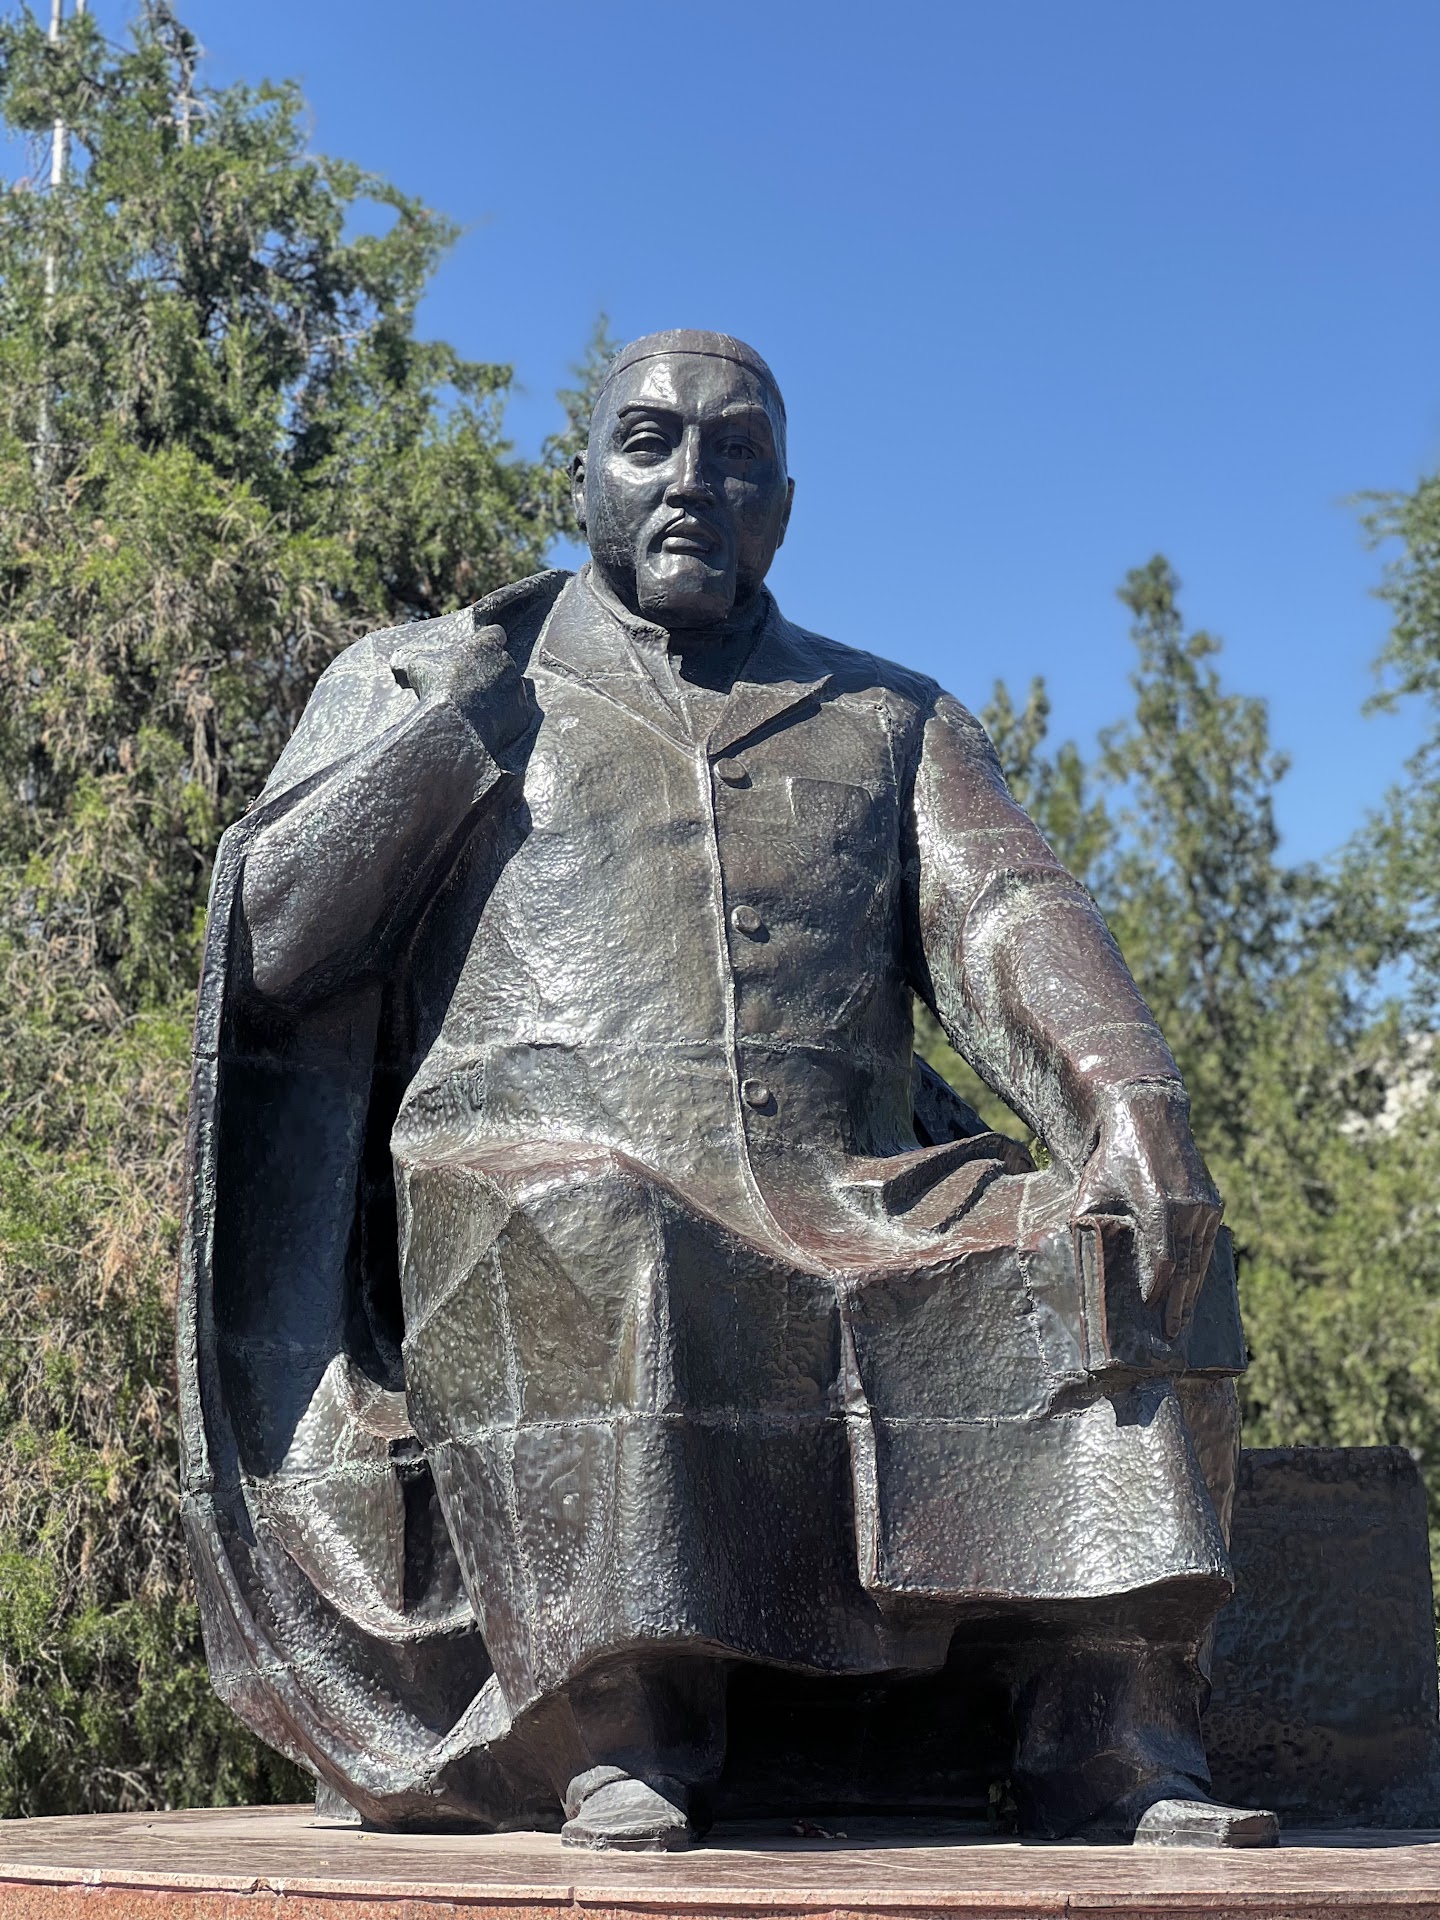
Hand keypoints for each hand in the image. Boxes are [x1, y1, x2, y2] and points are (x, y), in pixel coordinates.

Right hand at [391, 622, 531, 759]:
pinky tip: (489, 726)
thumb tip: (397, 661)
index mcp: (487, 643)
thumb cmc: (436, 688)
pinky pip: (517, 714)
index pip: (495, 634)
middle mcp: (507, 662)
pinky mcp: (522, 713)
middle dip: (490, 673)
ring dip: (499, 696)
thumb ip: (413, 659)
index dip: (488, 643)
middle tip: (471, 688)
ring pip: (511, 689)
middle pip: (503, 664)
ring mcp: (518, 688)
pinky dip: (506, 719)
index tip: (478, 653)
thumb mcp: (417, 665)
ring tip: (477, 711)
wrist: (454, 724)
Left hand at [1070, 1082, 1220, 1340]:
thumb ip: (1091, 1225)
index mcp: (1159, 1205)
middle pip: (1188, 1265)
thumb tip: (1084, 1264)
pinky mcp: (1212, 1201)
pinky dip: (1200, 1266)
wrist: (1146, 1116)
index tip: (1152, 1314)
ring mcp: (1205, 1203)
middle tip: (1174, 1336)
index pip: (1164, 1259)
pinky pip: (1206, 1242)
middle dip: (1180, 1303)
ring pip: (1201, 1257)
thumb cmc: (1111, 1156)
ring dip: (1193, 1290)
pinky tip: (1190, 1287)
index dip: (1158, 1289)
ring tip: (1183, 1320)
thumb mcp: (1093, 1189)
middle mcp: (1189, 1206)